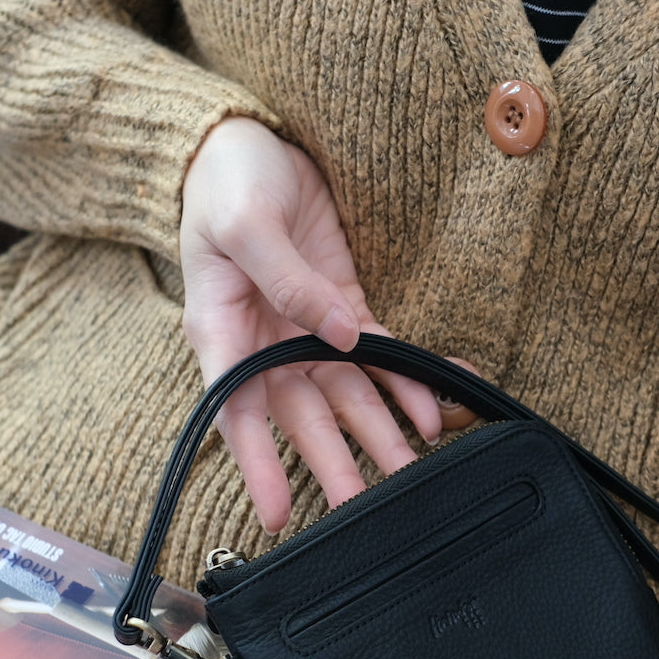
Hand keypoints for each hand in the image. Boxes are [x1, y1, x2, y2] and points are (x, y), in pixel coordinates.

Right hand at [180, 117, 441, 532]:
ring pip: (348, 395)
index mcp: (223, 330)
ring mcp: (306, 329)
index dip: (256, 464)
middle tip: (364, 510)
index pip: (237, 410)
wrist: (248, 142)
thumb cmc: (227, 182)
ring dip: (380, 432)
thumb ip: (286, 281)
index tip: (277, 515)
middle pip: (303, 416)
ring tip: (413, 471)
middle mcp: (265, 342)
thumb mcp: (246, 225)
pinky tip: (436, 407)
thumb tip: (339, 336)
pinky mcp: (344, 307)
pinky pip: (380, 355)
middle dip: (334, 463)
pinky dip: (407, 381)